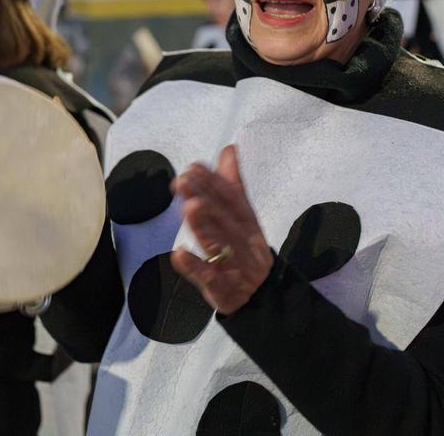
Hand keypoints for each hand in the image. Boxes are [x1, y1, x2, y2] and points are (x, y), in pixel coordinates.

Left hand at [169, 145, 272, 314]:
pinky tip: (179, 254)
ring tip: (188, 208)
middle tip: (183, 180)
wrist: (264, 293)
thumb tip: (229, 149)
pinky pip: (209, 277)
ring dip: (202, 226)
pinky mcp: (222, 288)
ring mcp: (233, 264)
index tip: (193, 167)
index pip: (230, 198)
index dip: (213, 182)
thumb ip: (233, 183)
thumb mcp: (243, 215)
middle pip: (222, 218)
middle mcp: (241, 240)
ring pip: (217, 244)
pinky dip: (195, 267)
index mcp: (246, 221)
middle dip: (204, 197)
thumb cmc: (246, 247)